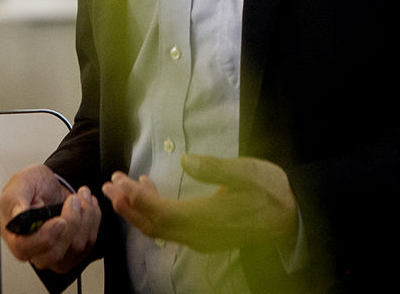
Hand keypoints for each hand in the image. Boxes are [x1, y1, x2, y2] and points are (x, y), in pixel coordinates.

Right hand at [0, 163, 100, 274]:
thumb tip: (18, 215)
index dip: (45, 237)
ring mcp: (56, 255)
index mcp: (16, 237)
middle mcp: (35, 251)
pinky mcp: (73, 252)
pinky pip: (89, 242)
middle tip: (74, 199)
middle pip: (55, 253)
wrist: (50, 186)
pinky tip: (88, 205)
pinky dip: (93, 220)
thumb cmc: (32, 187)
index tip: (60, 220)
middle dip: (71, 223)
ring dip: (86, 216)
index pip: (25, 249)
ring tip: (82, 195)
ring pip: (76, 248)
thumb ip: (16, 199)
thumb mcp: (21, 184)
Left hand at [102, 154, 297, 252]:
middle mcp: (200, 235)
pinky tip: (150, 192)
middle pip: (153, 225)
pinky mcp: (205, 237)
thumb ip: (216, 168)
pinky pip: (171, 229)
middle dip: (127, 206)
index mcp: (207, 218)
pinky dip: (154, 213)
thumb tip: (185, 160)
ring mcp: (202, 239)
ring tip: (120, 188)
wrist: (292, 217)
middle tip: (107, 186)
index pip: (161, 212)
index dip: (136, 198)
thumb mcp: (248, 172)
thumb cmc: (271, 190)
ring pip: (160, 230)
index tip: (118, 181)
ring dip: (137, 210)